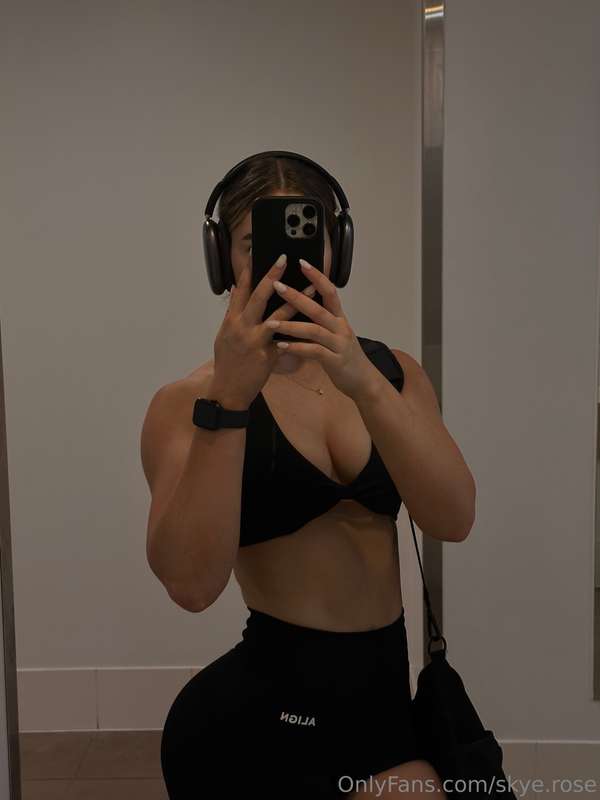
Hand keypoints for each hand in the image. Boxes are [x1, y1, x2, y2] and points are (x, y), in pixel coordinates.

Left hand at [265, 259, 381, 400]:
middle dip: (296, 296)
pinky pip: (314, 352)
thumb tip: (298, 305)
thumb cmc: (343, 355)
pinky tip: (280, 347)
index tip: (301, 262)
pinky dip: (297, 348)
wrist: (363, 381)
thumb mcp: (334, 334)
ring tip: (270, 322)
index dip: (317, 276)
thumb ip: (319, 321)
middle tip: (276, 285)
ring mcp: (339, 344)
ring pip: (314, 330)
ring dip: (291, 325)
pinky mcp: (335, 361)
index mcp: (338, 318)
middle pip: (318, 308)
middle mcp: (340, 327)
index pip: (329, 291)